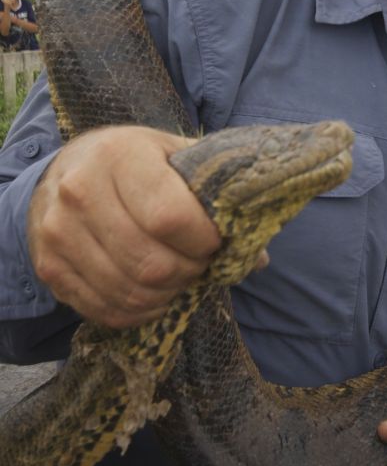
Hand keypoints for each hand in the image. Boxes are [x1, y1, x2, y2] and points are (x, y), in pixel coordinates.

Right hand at [28, 126, 223, 327]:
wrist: (67, 170)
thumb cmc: (135, 162)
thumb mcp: (175, 155)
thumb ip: (217, 193)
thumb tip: (258, 256)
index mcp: (118, 155)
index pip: (170, 217)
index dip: (204, 240)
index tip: (215, 239)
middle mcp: (79, 192)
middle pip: (151, 263)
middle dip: (190, 271)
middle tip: (200, 262)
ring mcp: (57, 233)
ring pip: (129, 291)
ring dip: (168, 295)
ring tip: (179, 276)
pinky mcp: (49, 268)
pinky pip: (105, 310)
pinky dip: (139, 311)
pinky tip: (153, 293)